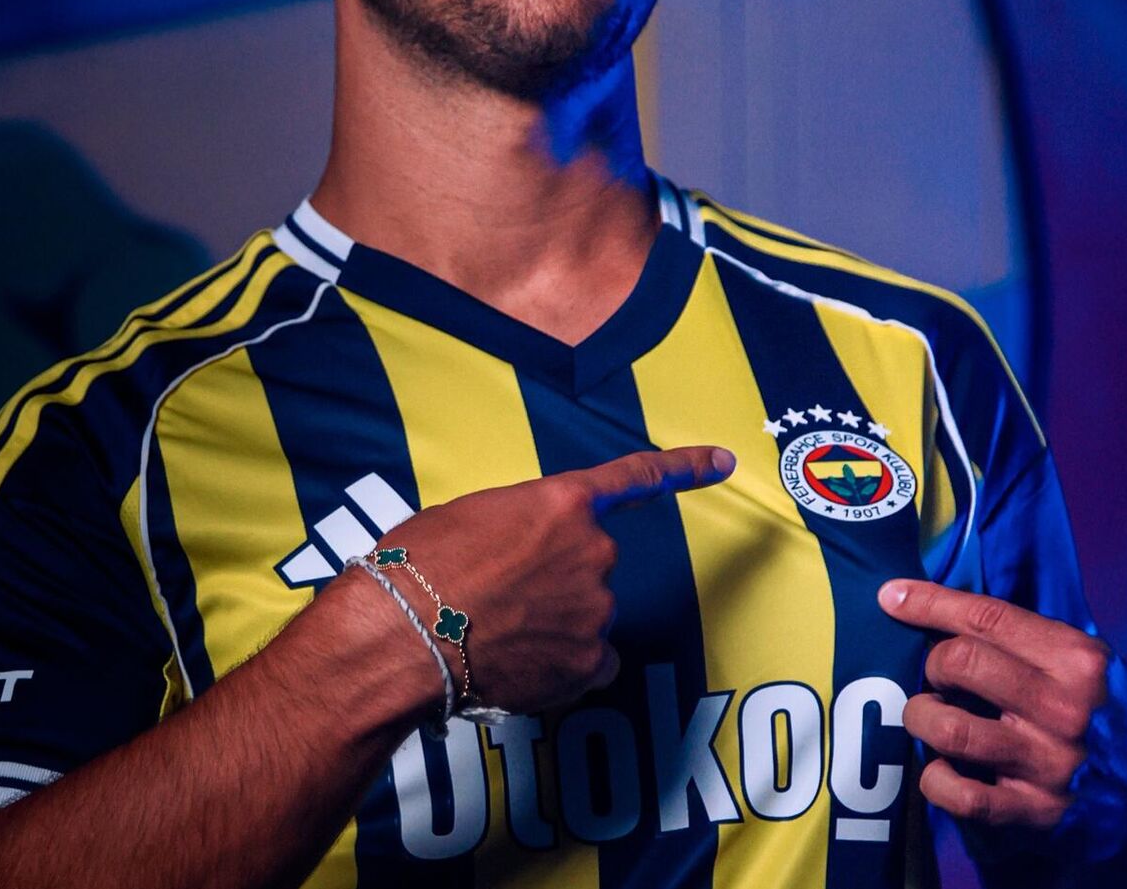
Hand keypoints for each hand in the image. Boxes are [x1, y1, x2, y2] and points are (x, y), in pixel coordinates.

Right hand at [355, 446, 735, 713]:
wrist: (400, 635)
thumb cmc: (418, 567)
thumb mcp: (469, 517)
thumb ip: (519, 526)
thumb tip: (524, 554)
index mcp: (562, 502)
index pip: (636, 478)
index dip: (684, 467)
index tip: (726, 460)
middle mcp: (593, 552)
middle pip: (591, 562)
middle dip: (557, 576)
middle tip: (499, 592)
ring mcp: (596, 610)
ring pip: (587, 615)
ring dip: (554, 621)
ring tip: (494, 630)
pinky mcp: (588, 664)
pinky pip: (590, 662)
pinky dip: (564, 665)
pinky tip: (520, 663)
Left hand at [880, 579, 1108, 831]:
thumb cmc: (1098, 712)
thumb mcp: (1074, 662)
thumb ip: (1013, 635)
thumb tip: (918, 598)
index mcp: (1077, 661)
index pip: (987, 616)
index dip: (929, 602)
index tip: (891, 597)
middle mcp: (1066, 711)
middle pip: (959, 663)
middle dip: (933, 665)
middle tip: (939, 677)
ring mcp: (1050, 765)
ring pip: (948, 728)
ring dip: (923, 718)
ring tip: (932, 718)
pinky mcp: (1036, 812)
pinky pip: (959, 795)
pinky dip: (936, 779)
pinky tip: (942, 769)